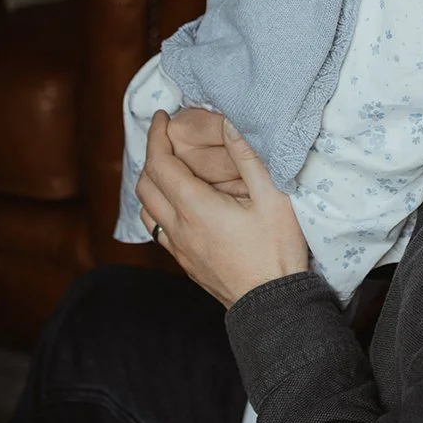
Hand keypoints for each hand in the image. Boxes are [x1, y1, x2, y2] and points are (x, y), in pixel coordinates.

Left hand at [136, 111, 309, 306]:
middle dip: (151, 155)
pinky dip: (158, 208)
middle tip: (166, 137)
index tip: (161, 116)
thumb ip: (249, 157)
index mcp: (196, 207)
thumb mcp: (273, 197)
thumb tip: (230, 122)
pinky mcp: (188, 263)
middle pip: (145, 185)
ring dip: (151, 183)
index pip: (160, 163)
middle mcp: (179, 228)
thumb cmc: (277, 250)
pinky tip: (179, 205)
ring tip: (170, 167)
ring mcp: (181, 249)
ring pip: (147, 210)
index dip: (155, 136)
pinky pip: (159, 230)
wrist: (273, 306)